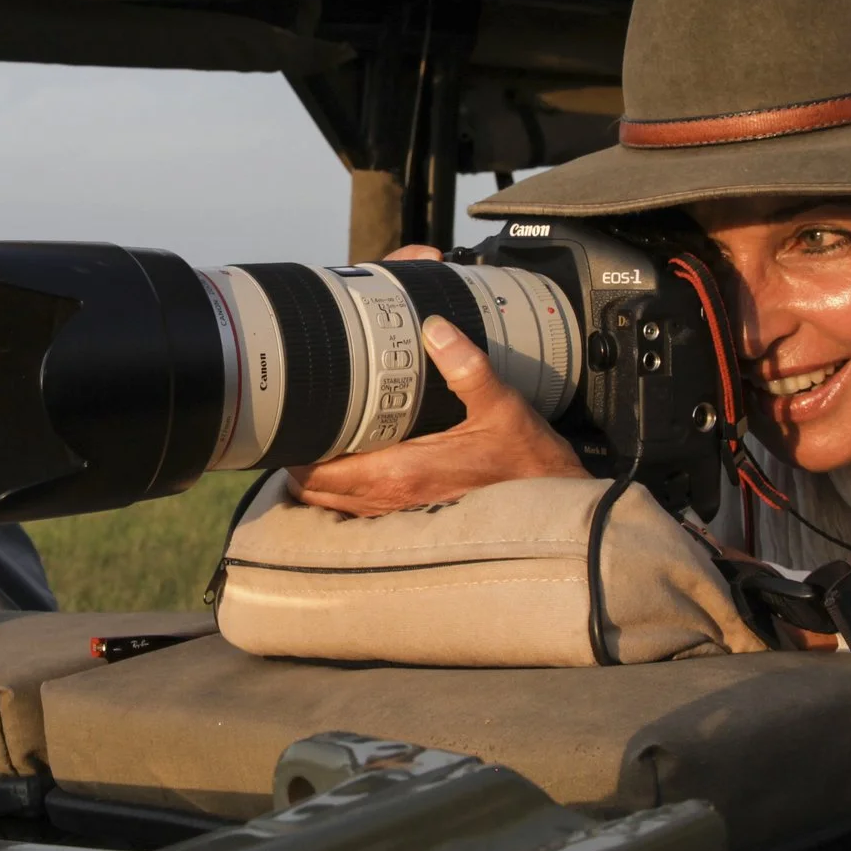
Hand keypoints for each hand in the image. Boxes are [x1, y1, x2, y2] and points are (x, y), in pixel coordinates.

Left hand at [293, 315, 586, 515]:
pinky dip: (346, 492)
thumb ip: (466, 366)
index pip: (317, 472)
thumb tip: (434, 327)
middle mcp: (391, 502)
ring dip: (321, 477)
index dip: (296, 447)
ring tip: (325, 439)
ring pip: (333, 505)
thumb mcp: (502, 407)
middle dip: (301, 459)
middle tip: (305, 423)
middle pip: (313, 491)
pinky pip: (360, 512)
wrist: (554, 509)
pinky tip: (358, 462)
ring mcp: (399, 516)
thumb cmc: (529, 463)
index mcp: (401, 473)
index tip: (296, 418)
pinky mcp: (412, 522)